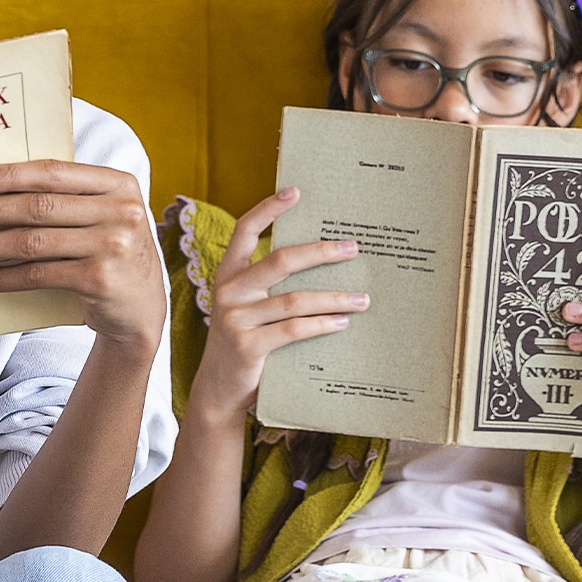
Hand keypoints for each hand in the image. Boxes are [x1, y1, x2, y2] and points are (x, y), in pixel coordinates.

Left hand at [0, 162, 164, 356]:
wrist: (141, 312)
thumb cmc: (110, 255)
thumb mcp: (101, 218)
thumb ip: (66, 199)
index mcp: (119, 184)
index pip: (54, 172)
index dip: (8, 175)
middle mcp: (120, 211)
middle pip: (37, 206)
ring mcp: (113, 246)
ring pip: (32, 241)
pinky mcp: (100, 280)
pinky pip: (37, 275)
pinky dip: (0, 278)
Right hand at [188, 189, 366, 425]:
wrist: (219, 389)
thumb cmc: (243, 340)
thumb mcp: (247, 307)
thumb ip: (268, 286)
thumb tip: (321, 263)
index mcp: (227, 274)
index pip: (244, 231)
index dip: (268, 209)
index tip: (295, 191)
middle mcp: (228, 292)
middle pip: (280, 261)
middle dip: (321, 252)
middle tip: (352, 247)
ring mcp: (235, 319)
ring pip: (295, 300)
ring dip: (334, 298)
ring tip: (362, 299)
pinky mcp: (248, 346)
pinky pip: (294, 330)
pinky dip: (322, 325)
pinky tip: (342, 322)